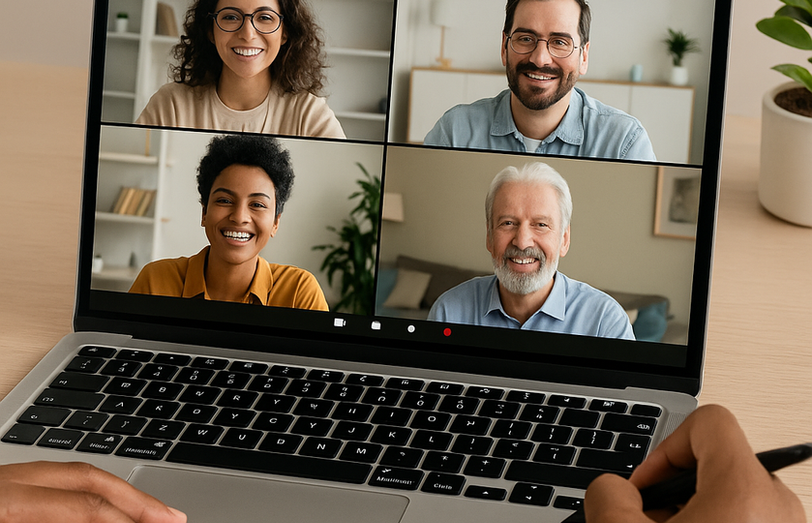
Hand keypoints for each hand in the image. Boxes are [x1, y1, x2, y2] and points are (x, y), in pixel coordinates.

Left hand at [0, 461, 186, 522]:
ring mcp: (6, 475)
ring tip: (150, 511)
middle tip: (174, 516)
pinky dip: (91, 492)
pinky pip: (56, 479)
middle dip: (138, 497)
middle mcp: (10, 478)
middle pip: (90, 476)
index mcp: (7, 500)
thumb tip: (120, 520)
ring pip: (76, 473)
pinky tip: (111, 507)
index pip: (88, 504)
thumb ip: (76, 518)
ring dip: (119, 491)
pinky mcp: (4, 479)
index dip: (130, 518)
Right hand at [584, 404, 805, 522]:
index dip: (666, 446)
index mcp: (744, 489)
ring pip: (730, 499)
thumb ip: (608, 497)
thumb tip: (611, 490)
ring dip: (692, 516)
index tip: (646, 485)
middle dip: (673, 494)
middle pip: (716, 464)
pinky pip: (748, 522)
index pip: (709, 422)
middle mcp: (777, 504)